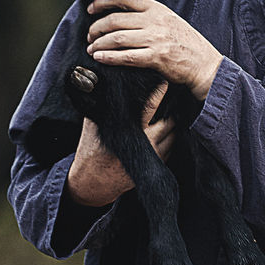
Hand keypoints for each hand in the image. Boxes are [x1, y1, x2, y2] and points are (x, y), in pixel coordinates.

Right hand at [65, 82, 174, 206]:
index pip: (150, 107)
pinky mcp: (157, 165)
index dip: (159, 93)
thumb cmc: (91, 150)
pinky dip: (169, 139)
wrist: (92, 181)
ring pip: (173, 135)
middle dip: (169, 112)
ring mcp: (153, 155)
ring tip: (163, 119)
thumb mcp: (93, 125)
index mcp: (131, 130)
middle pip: (169, 122)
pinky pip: (171, 148)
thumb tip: (102, 83)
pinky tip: (161, 134)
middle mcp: (146, 142)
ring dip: (170, 127)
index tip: (164, 83)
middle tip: (167, 104)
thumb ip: (101, 106)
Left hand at [85, 0, 222, 99]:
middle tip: (90, 36)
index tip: (91, 9)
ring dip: (99, 44)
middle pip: (115, 20)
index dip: (103, 2)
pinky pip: (126, 56)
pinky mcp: (157, 57)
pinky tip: (101, 58)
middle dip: (96, 28)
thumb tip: (120, 16)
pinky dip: (109, 57)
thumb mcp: (169, 20)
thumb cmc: (186, 43)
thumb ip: (149, 16)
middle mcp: (155, 21)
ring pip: (117, 38)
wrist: (204, 63)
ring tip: (92, 49)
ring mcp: (156, 38)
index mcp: (157, 9)